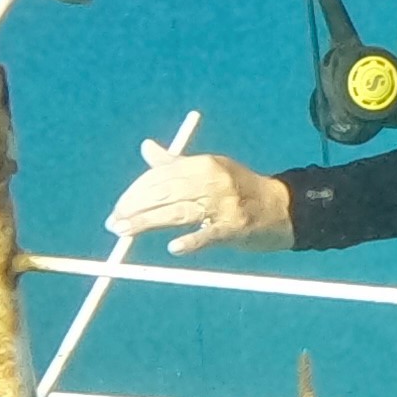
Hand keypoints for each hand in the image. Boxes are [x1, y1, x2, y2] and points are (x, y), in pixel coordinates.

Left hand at [108, 142, 293, 257]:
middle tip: (114, 223)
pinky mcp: (236, 227)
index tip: (118, 208)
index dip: (135, 192)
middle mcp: (213, 180)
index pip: (161, 176)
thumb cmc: (240, 190)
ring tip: (124, 232)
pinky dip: (191, 241)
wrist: (283, 209)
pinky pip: (209, 235)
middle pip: (164, 192)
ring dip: (146, 223)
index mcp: (204, 164)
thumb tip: (146, 148)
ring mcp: (225, 204)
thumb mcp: (210, 171)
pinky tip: (174, 248)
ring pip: (178, 212)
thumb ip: (175, 164)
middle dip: (134, 207)